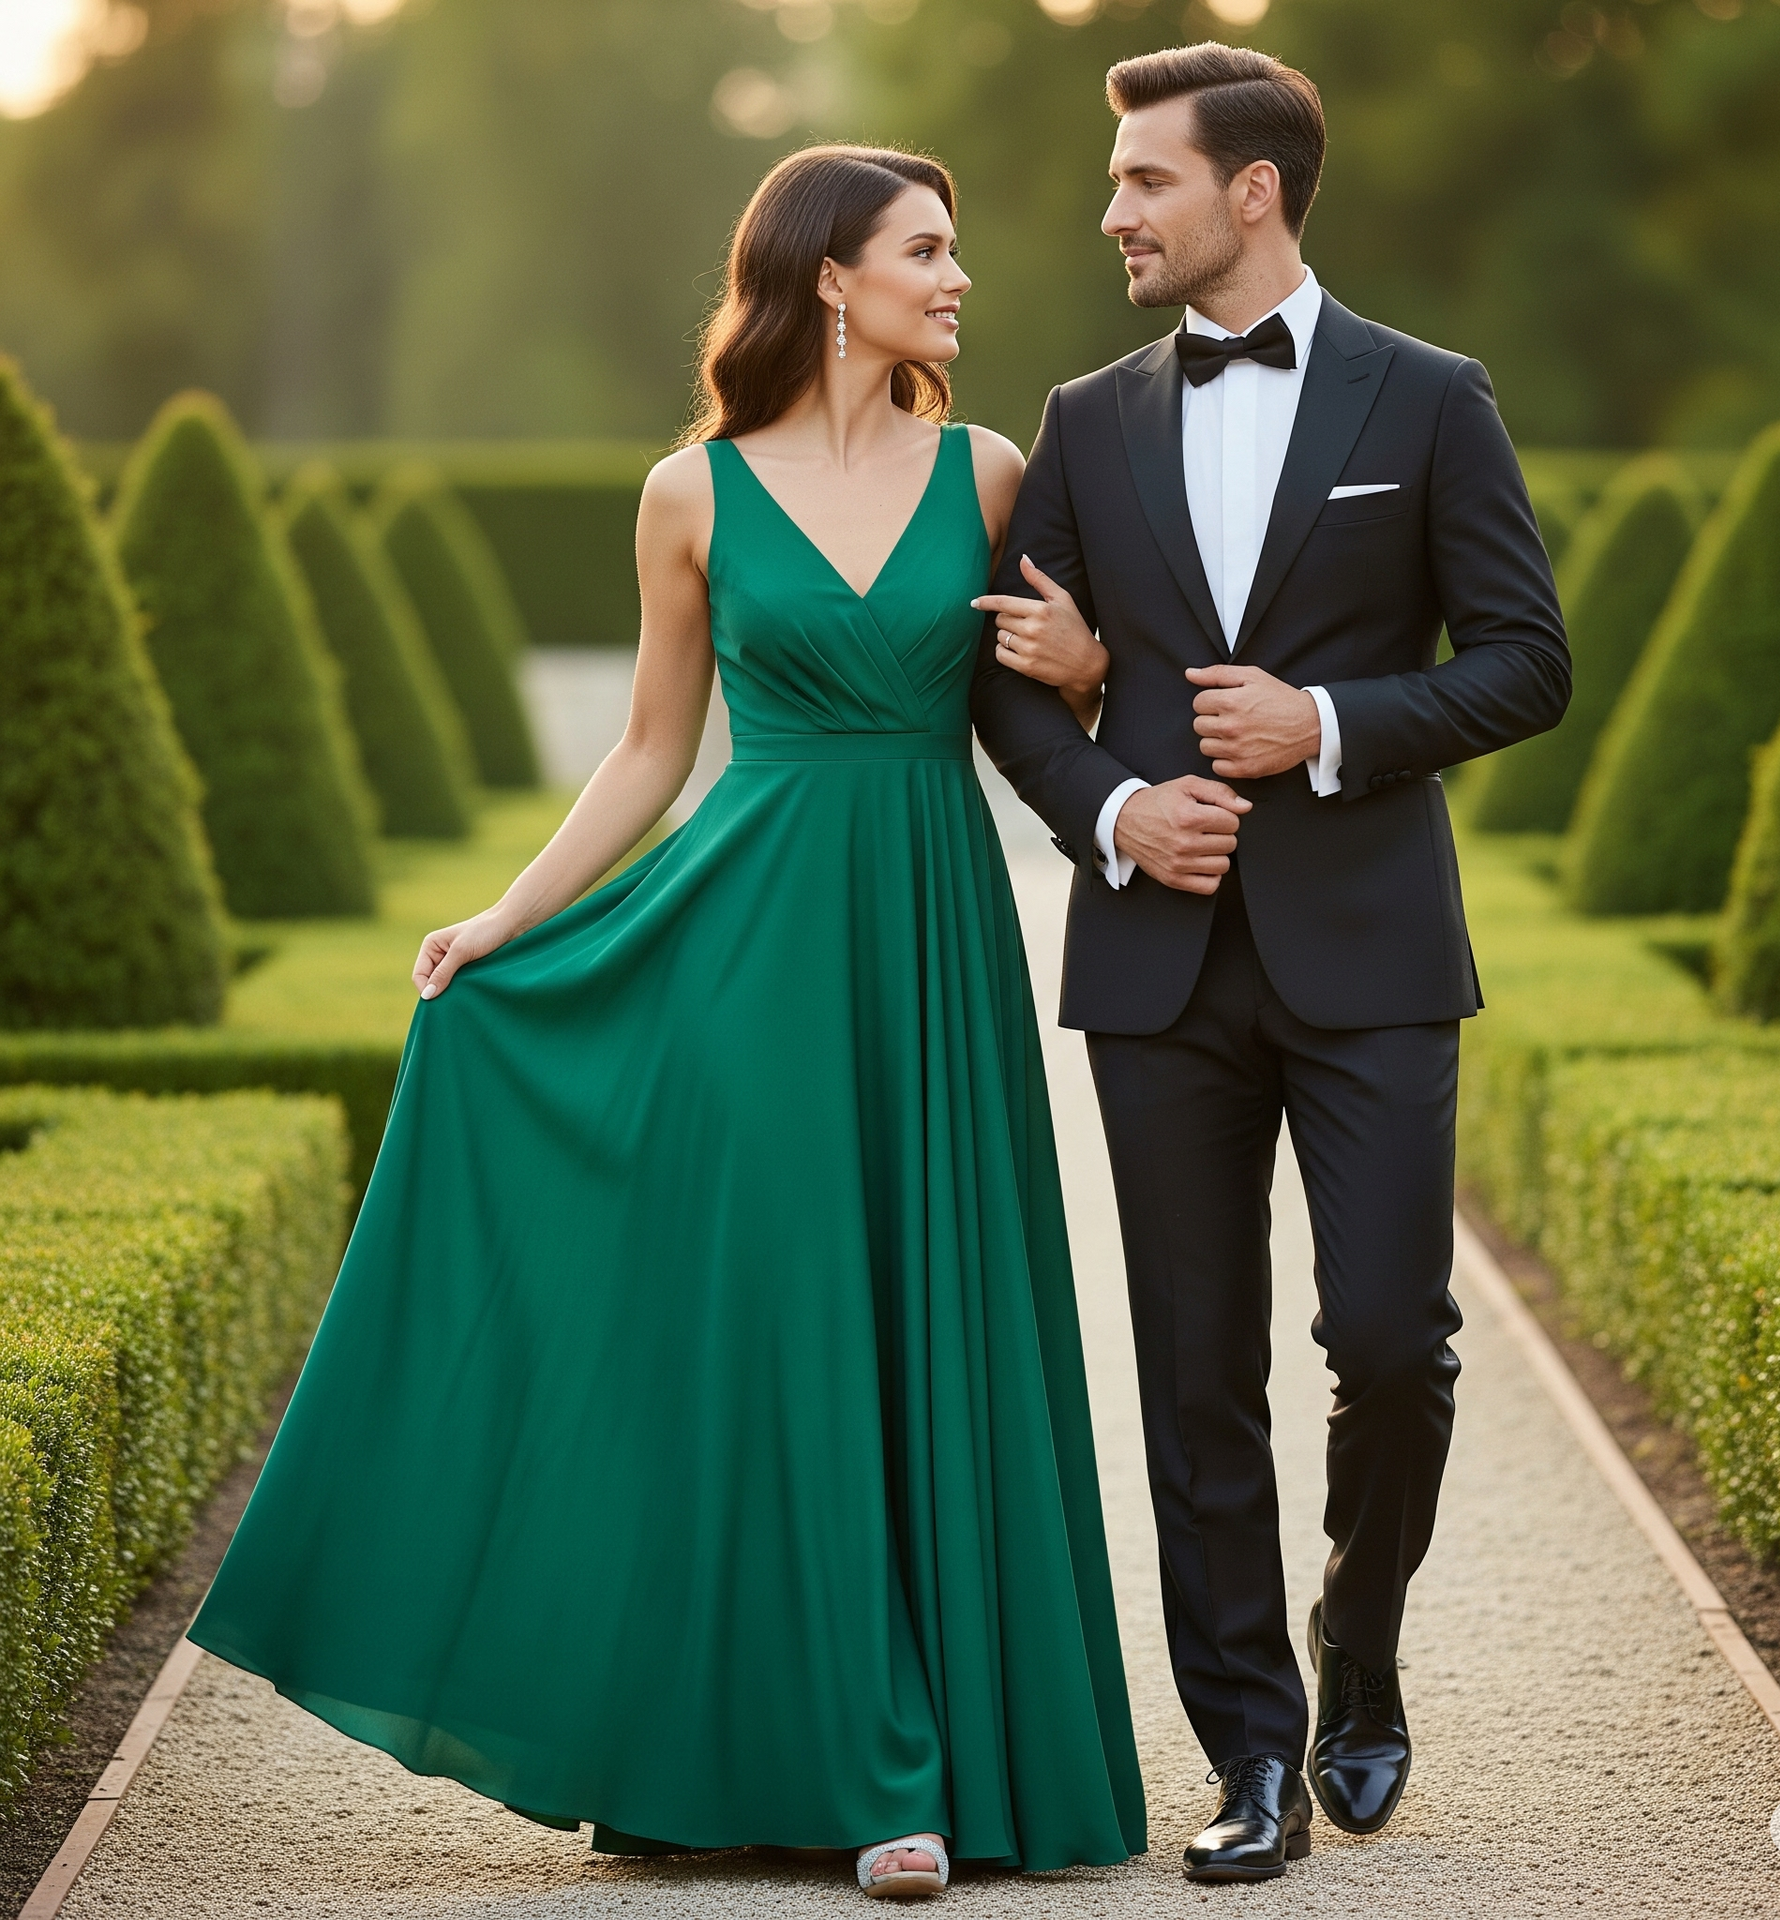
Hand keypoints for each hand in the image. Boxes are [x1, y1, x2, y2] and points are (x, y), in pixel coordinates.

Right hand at [413, 908, 514, 999]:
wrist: (510, 925)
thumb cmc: (485, 932)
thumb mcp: (461, 952)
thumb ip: (443, 973)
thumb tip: (427, 995)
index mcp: (430, 946)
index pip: (419, 975)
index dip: (427, 990)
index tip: (442, 1000)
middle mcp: (438, 954)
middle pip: (430, 982)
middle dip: (439, 992)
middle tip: (455, 999)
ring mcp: (452, 962)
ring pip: (444, 985)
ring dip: (452, 992)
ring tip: (464, 995)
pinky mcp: (465, 968)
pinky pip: (457, 984)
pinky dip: (461, 990)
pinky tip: (470, 993)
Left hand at [974, 557, 1108, 721]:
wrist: (1087, 664)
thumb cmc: (1075, 628)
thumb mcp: (1062, 599)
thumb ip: (1039, 579)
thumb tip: (1023, 559)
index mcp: (1040, 610)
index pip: (1003, 603)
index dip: (986, 602)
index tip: (974, 602)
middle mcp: (1032, 629)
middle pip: (1000, 620)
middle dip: (1006, 620)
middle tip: (1023, 625)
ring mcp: (1028, 649)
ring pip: (1000, 637)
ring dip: (1007, 637)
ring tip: (1027, 639)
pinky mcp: (1026, 666)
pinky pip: (1000, 655)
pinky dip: (1004, 652)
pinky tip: (1019, 651)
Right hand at [1112, 775, 1251, 894]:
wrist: (1124, 820)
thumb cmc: (1156, 803)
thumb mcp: (1187, 786)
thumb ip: (1220, 792)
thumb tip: (1245, 807)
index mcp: (1189, 817)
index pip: (1233, 822)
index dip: (1225, 816)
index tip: (1212, 815)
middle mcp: (1184, 843)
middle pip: (1230, 844)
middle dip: (1221, 834)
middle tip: (1205, 829)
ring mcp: (1178, 864)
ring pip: (1223, 865)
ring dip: (1216, 854)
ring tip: (1202, 845)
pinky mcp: (1173, 879)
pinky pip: (1209, 886)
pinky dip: (1210, 875)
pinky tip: (1200, 862)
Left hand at [1187, 664, 1320, 779]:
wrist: (1310, 724)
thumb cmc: (1281, 699)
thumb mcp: (1252, 676)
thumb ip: (1217, 674)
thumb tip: (1190, 674)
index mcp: (1230, 702)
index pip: (1198, 703)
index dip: (1211, 702)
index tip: (1225, 704)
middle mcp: (1231, 727)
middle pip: (1198, 725)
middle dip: (1212, 720)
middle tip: (1232, 718)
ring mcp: (1237, 749)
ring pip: (1205, 747)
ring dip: (1217, 741)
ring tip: (1236, 734)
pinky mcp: (1245, 768)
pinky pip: (1217, 766)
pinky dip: (1225, 760)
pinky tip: (1239, 749)